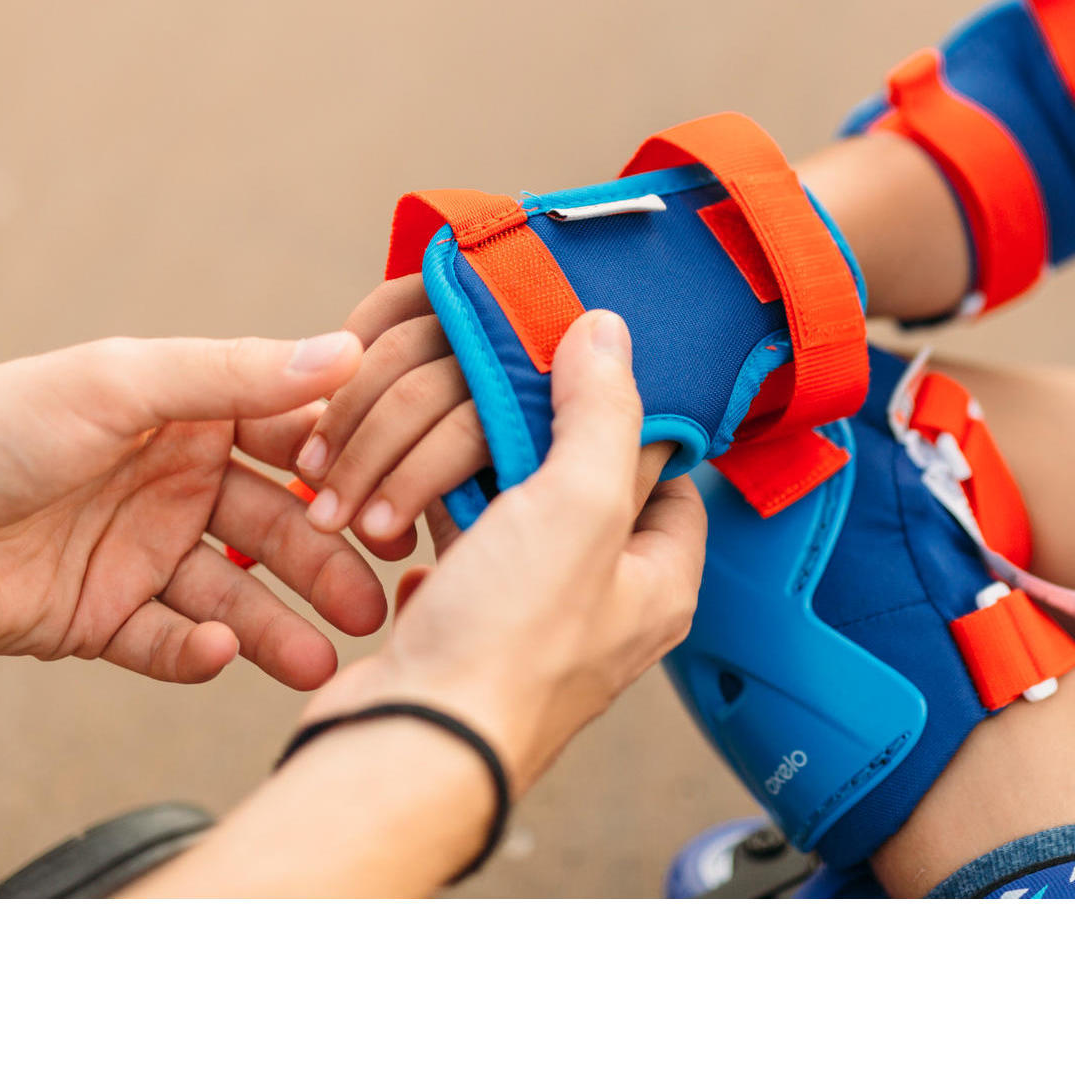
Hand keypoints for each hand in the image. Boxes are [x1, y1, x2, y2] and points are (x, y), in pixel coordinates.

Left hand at [0, 331, 384, 687]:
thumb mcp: (122, 383)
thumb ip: (235, 376)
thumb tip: (346, 352)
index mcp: (189, 415)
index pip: (291, 440)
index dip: (342, 470)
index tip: (389, 497)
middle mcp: (176, 483)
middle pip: (277, 527)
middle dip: (329, 565)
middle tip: (377, 602)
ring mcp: (142, 554)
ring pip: (235, 595)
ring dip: (279, 626)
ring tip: (321, 658)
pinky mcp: (104, 620)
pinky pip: (170, 641)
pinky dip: (198, 652)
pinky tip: (214, 652)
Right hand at [293, 309, 704, 796]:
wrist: (406, 742)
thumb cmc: (508, 648)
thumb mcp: (580, 503)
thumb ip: (602, 412)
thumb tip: (608, 332)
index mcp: (658, 583)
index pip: (672, 480)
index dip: (638, 422)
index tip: (593, 376)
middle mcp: (602, 607)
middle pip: (582, 489)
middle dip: (534, 439)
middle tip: (502, 389)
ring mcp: (528, 621)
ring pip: (509, 516)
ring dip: (468, 475)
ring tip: (439, 438)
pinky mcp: (459, 628)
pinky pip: (452, 552)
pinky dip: (424, 520)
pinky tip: (402, 501)